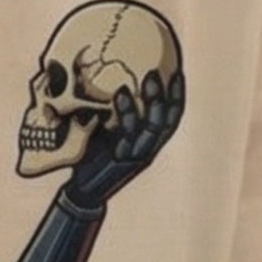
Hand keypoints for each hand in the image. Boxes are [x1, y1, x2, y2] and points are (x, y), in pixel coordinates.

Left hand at [65, 68, 184, 207]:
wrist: (84, 190)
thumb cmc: (95, 159)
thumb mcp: (107, 134)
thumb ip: (113, 115)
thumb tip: (107, 84)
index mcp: (149, 142)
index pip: (172, 117)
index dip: (177, 96)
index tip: (177, 72)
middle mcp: (149, 149)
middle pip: (168, 120)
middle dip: (167, 94)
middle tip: (158, 71)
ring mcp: (138, 155)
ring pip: (155, 125)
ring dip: (153, 100)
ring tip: (148, 77)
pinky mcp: (124, 159)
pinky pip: (130, 132)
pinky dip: (128, 111)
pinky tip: (122, 93)